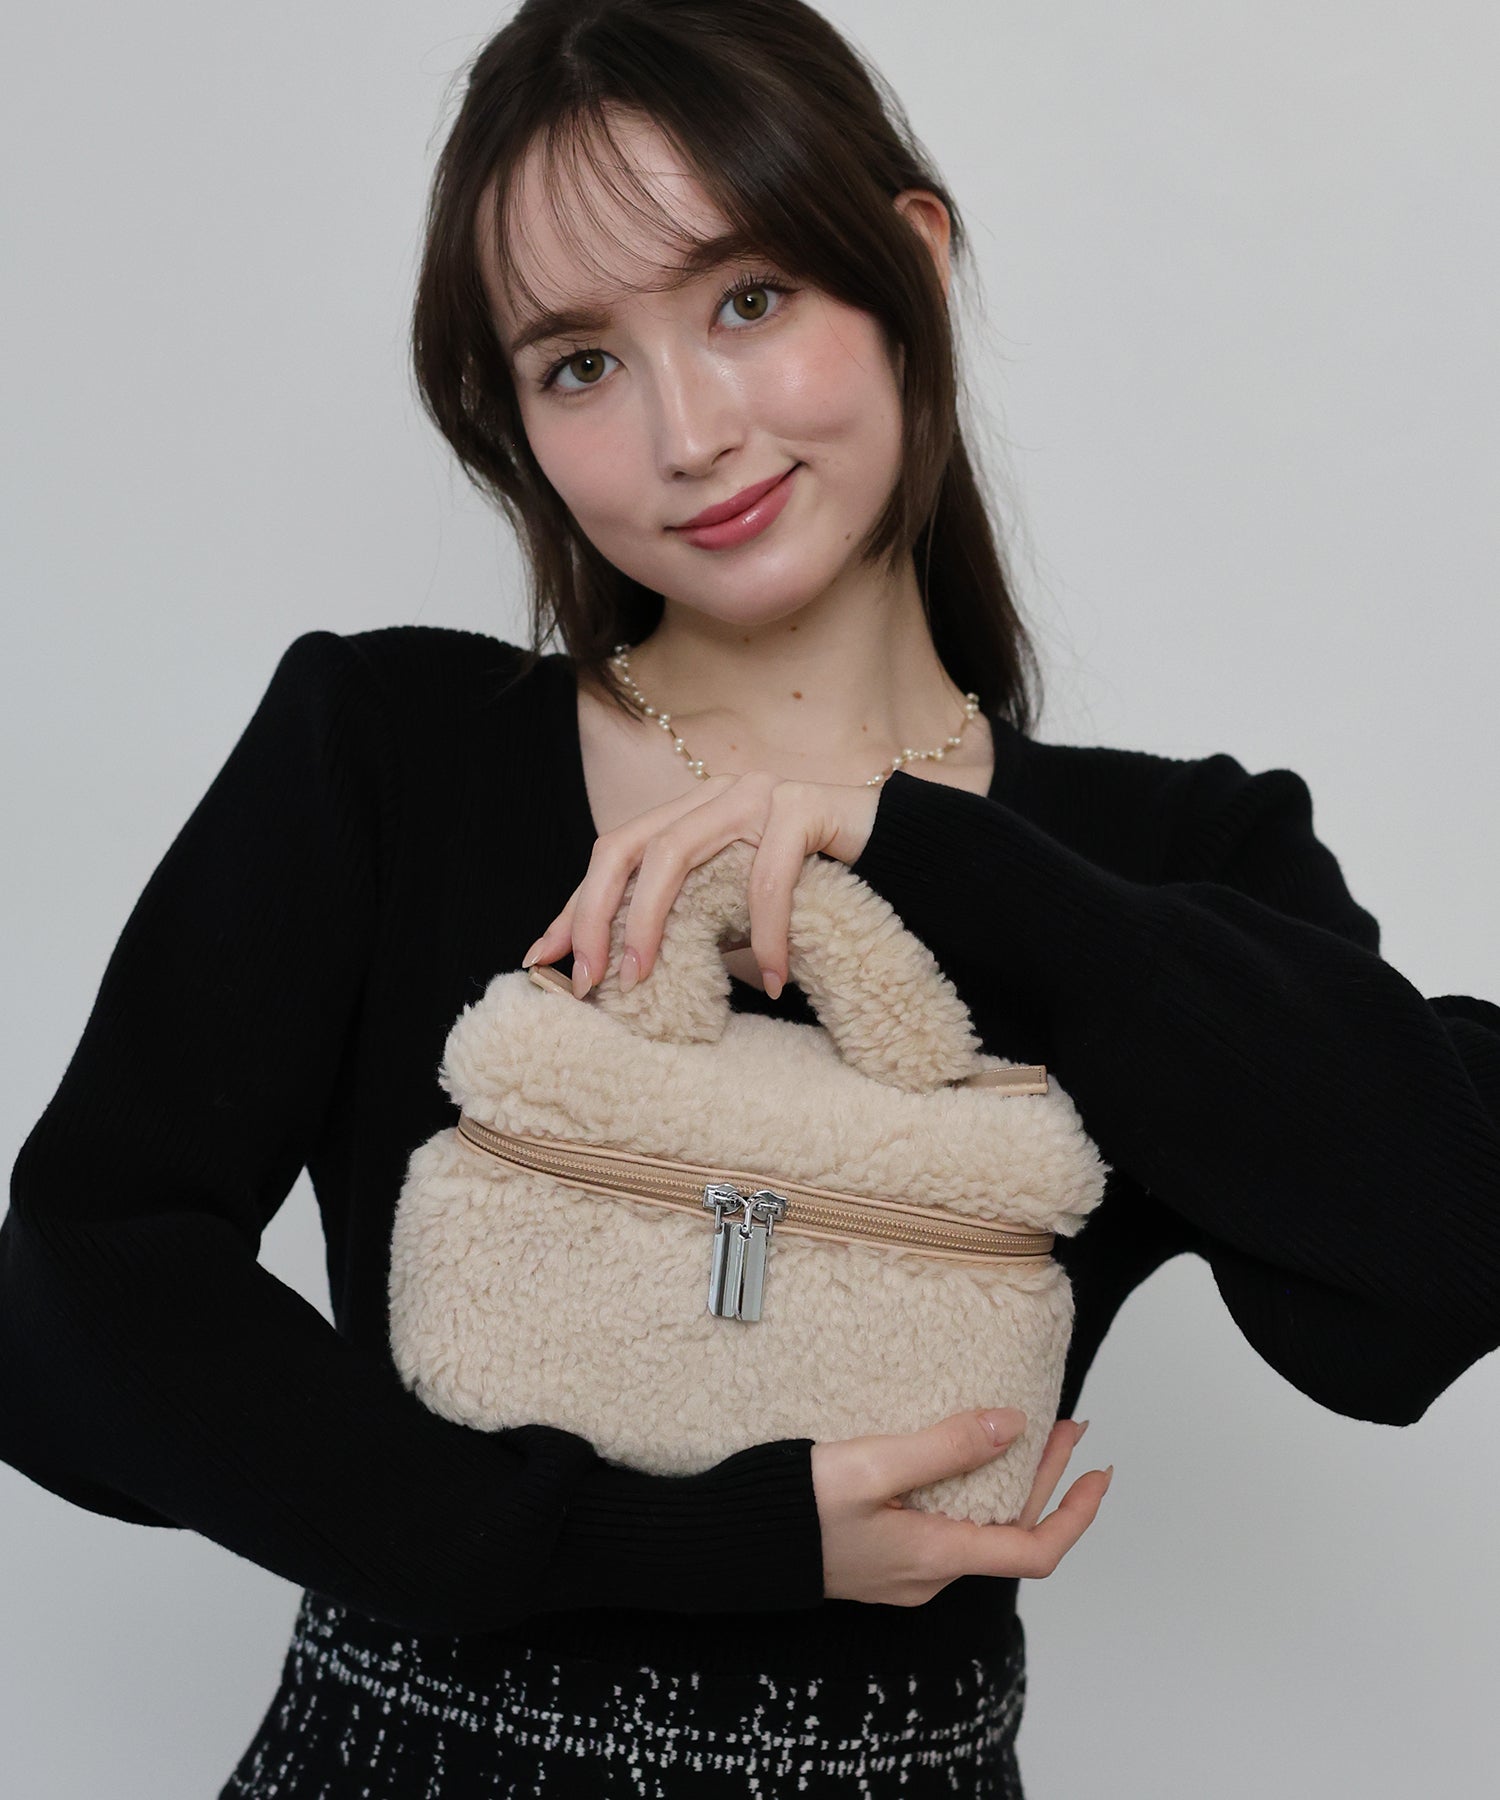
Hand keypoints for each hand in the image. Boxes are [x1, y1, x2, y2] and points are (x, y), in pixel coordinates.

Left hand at [521, 772, 881, 998]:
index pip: (615, 853)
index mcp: (693, 811)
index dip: (576, 905)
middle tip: (586, 980)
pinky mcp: (804, 808)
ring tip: (641, 981)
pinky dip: (763, 935)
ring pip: (676, 852)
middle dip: (596, 913)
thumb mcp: (741, 909)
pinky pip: (767, 878)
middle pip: (628, 844)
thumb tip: (624, 977)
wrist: (908, 854)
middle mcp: (715, 793)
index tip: (543, 958)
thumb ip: (693, 923)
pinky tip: (770, 980)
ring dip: (651, 923)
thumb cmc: (821, 888)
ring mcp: (758, 795)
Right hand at [811, 1407, 1111, 1605]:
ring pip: (980, 1527)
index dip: (1076, 1514)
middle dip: (1047, 1477)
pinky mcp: (882, 1556)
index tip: (1100, 1471)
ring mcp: (905, 1570)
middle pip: (1011, 1530)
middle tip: (1066, 1424)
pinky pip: (948, 1527)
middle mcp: (930, 1573)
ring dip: (1012, 1480)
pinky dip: (974, 1490)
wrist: (733, 1546)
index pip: (1035, 1549)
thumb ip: (946, 1446)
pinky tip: (964, 1460)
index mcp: (937, 1556)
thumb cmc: (796, 1509)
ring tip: (1025, 1431)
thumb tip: (1013, 1425)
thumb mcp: (874, 1467)